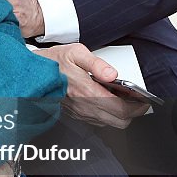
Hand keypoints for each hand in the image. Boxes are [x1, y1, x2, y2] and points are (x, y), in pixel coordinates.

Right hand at [31, 43, 149, 128]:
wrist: (32, 73)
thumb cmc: (53, 62)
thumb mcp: (76, 53)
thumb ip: (97, 64)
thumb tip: (113, 74)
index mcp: (87, 93)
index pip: (122, 110)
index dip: (138, 107)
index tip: (144, 99)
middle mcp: (85, 107)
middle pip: (120, 122)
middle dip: (132, 112)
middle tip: (136, 99)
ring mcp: (80, 113)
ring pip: (110, 123)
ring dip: (120, 114)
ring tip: (121, 97)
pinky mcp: (76, 114)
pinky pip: (99, 121)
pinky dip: (108, 114)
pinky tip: (106, 99)